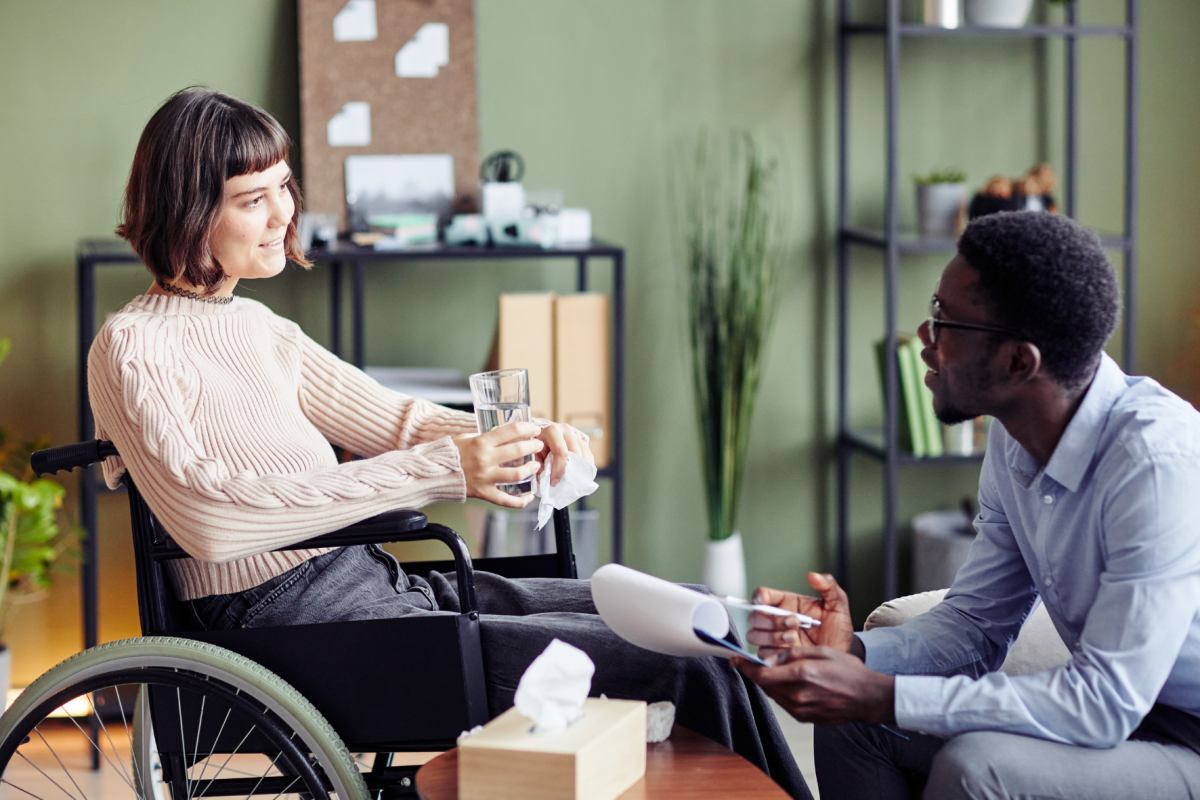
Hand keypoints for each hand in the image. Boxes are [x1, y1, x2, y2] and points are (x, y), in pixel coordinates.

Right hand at [453, 421, 544, 507]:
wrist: (432, 473)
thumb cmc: (448, 454)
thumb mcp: (466, 438)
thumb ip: (484, 437)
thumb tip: (503, 435)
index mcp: (481, 442)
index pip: (511, 431)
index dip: (527, 429)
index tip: (535, 429)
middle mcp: (485, 459)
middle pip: (518, 451)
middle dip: (533, 447)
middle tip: (539, 445)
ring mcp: (485, 477)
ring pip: (516, 474)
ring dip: (531, 469)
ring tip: (536, 465)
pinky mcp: (483, 493)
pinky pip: (505, 500)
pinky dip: (520, 501)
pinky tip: (529, 497)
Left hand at [535, 423, 593, 486]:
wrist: (546, 433)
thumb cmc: (540, 444)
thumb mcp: (535, 452)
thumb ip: (538, 464)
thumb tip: (544, 478)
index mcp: (553, 431)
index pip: (560, 451)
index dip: (558, 469)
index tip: (554, 481)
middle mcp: (566, 431)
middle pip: (575, 452)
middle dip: (570, 470)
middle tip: (564, 482)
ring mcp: (576, 434)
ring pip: (583, 454)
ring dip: (580, 469)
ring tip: (572, 480)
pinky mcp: (582, 440)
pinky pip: (588, 454)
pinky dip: (586, 466)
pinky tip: (580, 474)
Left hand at [734, 647, 894, 725]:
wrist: (868, 698)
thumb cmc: (849, 672)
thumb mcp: (822, 652)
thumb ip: (793, 654)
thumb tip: (771, 657)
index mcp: (801, 676)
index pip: (761, 675)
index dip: (745, 667)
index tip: (735, 660)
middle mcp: (798, 696)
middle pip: (764, 685)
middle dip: (757, 673)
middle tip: (753, 661)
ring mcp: (801, 710)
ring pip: (773, 694)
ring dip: (770, 682)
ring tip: (779, 671)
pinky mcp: (805, 718)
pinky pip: (785, 703)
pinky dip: (782, 692)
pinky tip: (793, 683)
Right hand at [746, 573, 854, 664]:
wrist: (841, 653)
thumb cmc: (837, 628)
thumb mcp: (837, 604)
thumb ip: (828, 586)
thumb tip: (813, 575)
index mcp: (785, 603)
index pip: (762, 595)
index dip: (759, 596)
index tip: (764, 599)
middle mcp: (775, 620)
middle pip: (754, 616)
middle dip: (771, 620)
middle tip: (794, 622)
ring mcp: (773, 639)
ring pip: (754, 635)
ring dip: (772, 636)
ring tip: (794, 638)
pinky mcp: (774, 657)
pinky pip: (762, 655)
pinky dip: (773, 653)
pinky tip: (791, 652)